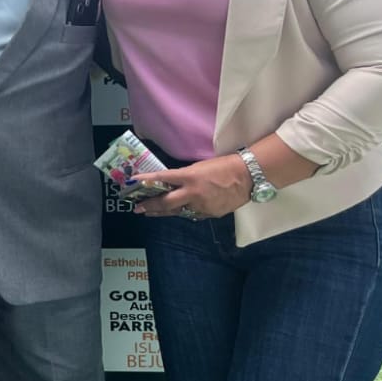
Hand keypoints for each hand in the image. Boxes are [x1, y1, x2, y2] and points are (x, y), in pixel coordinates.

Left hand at [130, 154, 251, 219]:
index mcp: (189, 176)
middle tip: (137, 208)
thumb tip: (170, 184)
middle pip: (165, 202)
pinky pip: (192, 214)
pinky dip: (184, 212)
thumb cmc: (224, 166)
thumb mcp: (199, 167)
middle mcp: (192, 193)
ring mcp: (201, 206)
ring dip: (163, 212)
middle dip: (149, 206)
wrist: (248, 177)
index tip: (133, 182)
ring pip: (177, 211)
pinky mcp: (210, 214)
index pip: (162, 178)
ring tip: (151, 213)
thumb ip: (184, 177)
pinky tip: (177, 212)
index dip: (145, 180)